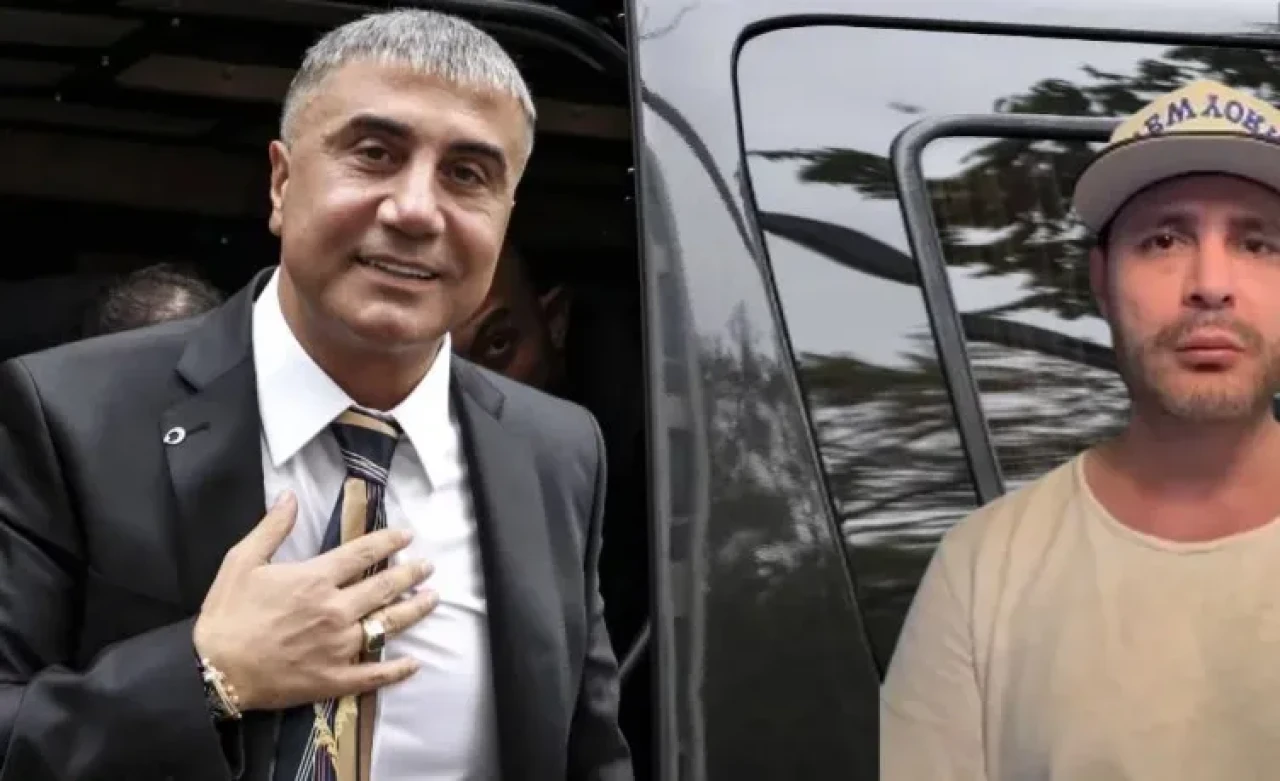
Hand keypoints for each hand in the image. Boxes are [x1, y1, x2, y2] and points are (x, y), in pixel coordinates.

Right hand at [192, 491, 438, 711]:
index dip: (388, 541)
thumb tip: (290, 496)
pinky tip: (413, 663)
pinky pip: (373, 673)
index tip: (407, 535)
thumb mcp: (242, 561)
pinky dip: (396, 669)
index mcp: (315, 579)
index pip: (363, 554)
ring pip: (387, 625)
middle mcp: (335, 610)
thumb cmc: (227, 614)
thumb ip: (272, 527)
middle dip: (410, 573)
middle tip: (428, 566)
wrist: (215, 670)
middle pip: (384, 587)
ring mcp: (338, 646)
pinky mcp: (334, 678)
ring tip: (432, 599)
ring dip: (414, 610)